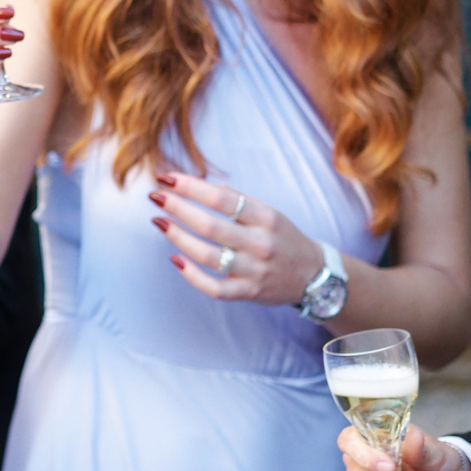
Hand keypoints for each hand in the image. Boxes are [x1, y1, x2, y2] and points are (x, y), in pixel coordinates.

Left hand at [152, 173, 323, 305]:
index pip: (223, 199)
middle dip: (178, 209)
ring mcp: (254, 271)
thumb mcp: (270, 213)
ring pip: (209, 256)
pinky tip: (175, 259)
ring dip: (178, 238)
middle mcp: (261, 243)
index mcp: (266, 218)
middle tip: (156, 197)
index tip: (167, 178)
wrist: (315, 275)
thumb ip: (239, 200)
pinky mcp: (249, 293)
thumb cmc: (284, 238)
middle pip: (211, 226)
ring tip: (160, 222)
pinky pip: (215, 288)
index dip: (191, 187)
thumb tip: (204, 184)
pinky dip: (192, 275)